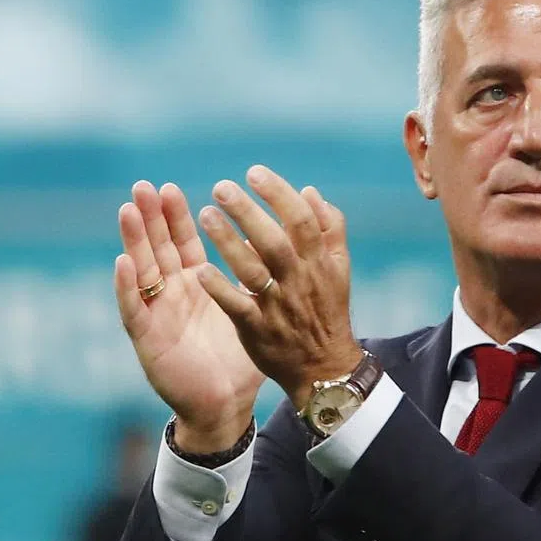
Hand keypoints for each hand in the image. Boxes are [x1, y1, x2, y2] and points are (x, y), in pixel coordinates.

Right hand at [114, 182, 264, 451]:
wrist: (225, 405)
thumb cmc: (238, 358)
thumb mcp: (251, 308)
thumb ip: (257, 275)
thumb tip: (272, 239)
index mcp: (197, 286)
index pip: (184, 243)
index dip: (177, 217)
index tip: (172, 188)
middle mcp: (173, 295)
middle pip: (158, 248)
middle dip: (150, 218)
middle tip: (143, 186)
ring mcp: (158, 315)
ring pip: (141, 270)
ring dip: (134, 240)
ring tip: (129, 210)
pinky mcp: (148, 339)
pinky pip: (135, 309)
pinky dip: (127, 285)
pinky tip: (123, 262)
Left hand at [195, 165, 362, 408]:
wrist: (324, 367)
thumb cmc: (327, 310)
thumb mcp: (339, 268)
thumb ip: (330, 228)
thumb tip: (310, 191)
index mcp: (320, 262)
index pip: (302, 220)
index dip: (278, 194)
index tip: (254, 173)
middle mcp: (300, 281)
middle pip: (274, 241)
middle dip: (248, 211)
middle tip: (221, 187)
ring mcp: (279, 306)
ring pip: (253, 270)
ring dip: (228, 242)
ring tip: (205, 215)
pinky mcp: (258, 330)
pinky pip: (238, 306)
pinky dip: (221, 288)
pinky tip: (200, 269)